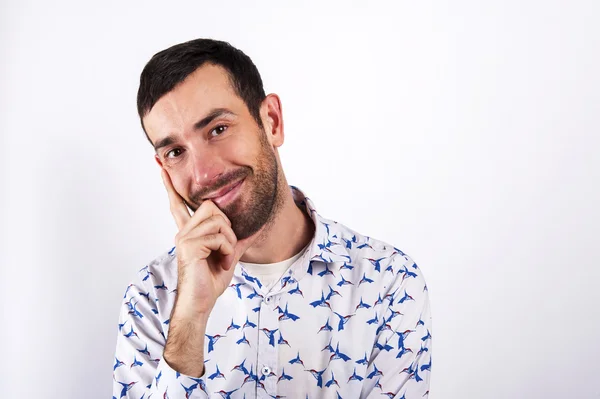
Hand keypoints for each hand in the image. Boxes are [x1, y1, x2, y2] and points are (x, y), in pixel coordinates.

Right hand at [161, 169, 254, 317]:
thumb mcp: (228, 255)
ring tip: (223, 257)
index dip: (170, 185)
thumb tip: (256, 228)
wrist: (200, 303)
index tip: (161, 166)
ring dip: (229, 240)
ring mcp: (184, 237)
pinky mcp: (188, 246)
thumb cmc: (210, 281)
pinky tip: (221, 263)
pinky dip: (227, 249)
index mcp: (189, 231)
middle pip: (211, 206)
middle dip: (227, 226)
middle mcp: (184, 231)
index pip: (178, 204)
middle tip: (226, 249)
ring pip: (218, 219)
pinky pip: (218, 235)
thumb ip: (238, 239)